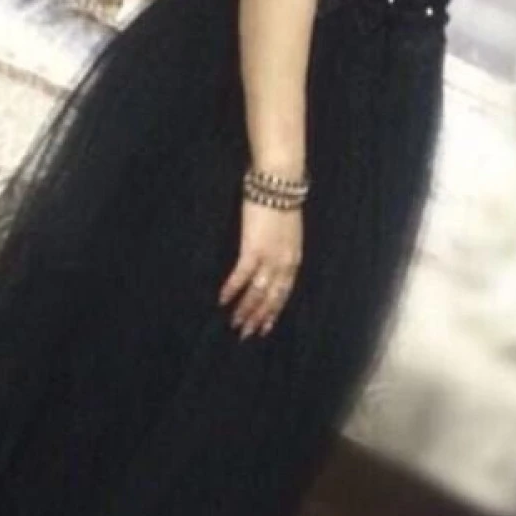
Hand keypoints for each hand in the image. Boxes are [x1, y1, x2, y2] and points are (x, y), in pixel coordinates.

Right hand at [218, 199, 302, 339]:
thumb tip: (274, 260)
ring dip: (244, 309)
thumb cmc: (281, 200)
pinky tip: (222, 300)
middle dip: (258, 317)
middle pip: (272, 298)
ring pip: (257, 292)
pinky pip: (241, 276)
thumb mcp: (288, 230)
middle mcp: (284, 262)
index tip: (265, 326)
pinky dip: (231, 289)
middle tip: (246, 333)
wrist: (279, 182)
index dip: (274, 311)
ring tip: (234, 323)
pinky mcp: (253, 248)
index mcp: (293, 258)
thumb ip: (283, 248)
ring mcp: (269, 257)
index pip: (284, 292)